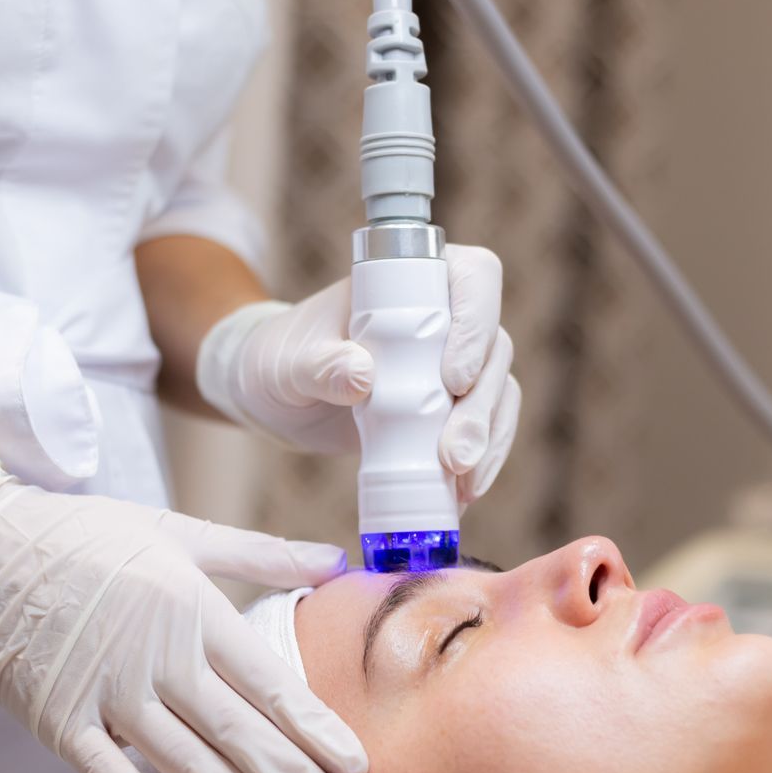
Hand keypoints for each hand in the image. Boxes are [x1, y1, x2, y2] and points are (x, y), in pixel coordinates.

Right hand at [0, 460, 365, 772]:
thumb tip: (332, 558)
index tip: (357, 767)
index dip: (314, 728)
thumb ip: (257, 552)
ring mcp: (106, 693)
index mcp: (191, 609)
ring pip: (186, 763)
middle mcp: (156, 657)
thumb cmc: (82, 537)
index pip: (267, 682)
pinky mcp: (57, 720)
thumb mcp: (175, 531)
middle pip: (238, 733)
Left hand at [195, 243, 520, 503]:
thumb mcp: (288, 362)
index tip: (452, 377)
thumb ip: (320, 365)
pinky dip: (481, 461)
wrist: (274, 396)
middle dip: (481, 406)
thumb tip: (362, 374)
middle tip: (454, 456)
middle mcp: (445, 317)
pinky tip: (463, 494)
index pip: (473, 278)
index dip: (476, 323)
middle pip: (494, 349)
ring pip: (498, 392)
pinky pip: (485, 429)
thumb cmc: (278, 359)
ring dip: (488, 438)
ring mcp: (452, 365)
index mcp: (411, 281)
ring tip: (462, 481)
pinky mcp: (448, 410)